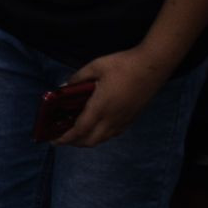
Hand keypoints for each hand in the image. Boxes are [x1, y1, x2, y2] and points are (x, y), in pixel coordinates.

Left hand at [52, 41, 172, 145]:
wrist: (153, 66)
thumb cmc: (123, 65)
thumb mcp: (96, 66)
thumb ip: (78, 78)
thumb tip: (65, 87)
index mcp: (100, 107)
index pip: (80, 130)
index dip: (65, 138)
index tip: (54, 141)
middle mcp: (112, 119)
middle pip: (90, 141)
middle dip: (74, 142)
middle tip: (63, 137)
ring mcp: (124, 120)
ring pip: (103, 139)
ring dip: (88, 140)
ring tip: (78, 133)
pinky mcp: (132, 118)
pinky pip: (113, 134)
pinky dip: (101, 135)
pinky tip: (97, 126)